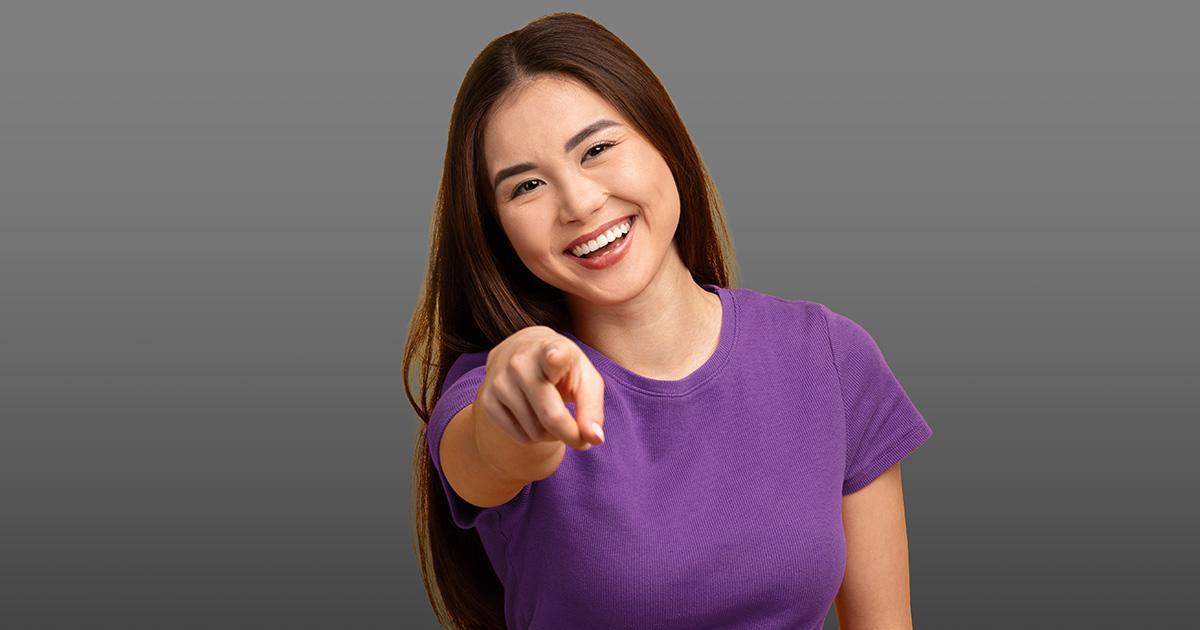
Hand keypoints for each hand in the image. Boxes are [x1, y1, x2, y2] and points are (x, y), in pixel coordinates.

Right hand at [477, 326, 605, 450]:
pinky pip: (520, 437)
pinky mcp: (486, 398)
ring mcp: (500, 380)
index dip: (555, 357)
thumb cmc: (564, 370)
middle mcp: (522, 362)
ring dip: (552, 435)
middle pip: (551, 416)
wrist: (524, 352)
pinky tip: (536, 417)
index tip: (555, 357)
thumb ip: (593, 409)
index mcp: (553, 348)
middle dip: (571, 435)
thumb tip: (594, 440)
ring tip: (554, 415)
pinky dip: (534, 437)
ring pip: (535, 432)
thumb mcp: (586, 379)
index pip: (553, 353)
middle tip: (581, 436)